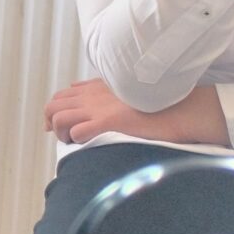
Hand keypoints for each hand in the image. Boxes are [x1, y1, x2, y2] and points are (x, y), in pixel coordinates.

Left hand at [45, 78, 230, 147]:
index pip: (60, 96)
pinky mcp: (108, 123)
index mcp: (95, 88)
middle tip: (62, 137)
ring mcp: (98, 109)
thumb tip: (76, 88)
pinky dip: (76, 140)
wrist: (181, 108)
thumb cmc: (157, 103)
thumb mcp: (124, 87)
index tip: (56, 125)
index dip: (53, 112)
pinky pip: (77, 132)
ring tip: (73, 143)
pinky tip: (87, 145)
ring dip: (61, 133)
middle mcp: (92, 96)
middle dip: (51, 123)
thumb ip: (99, 88)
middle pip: (53, 106)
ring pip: (59, 118)